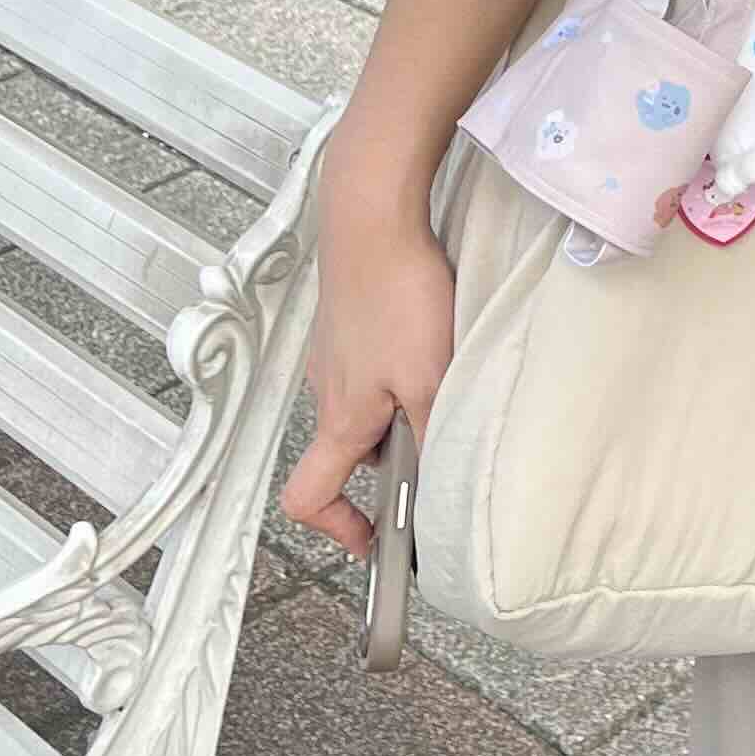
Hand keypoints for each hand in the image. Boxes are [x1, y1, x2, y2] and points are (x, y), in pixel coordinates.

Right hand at [281, 121, 458, 564]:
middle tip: (438, 440)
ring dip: (401, 407)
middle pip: (348, 453)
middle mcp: (326, 392)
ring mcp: (332, 355)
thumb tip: (436, 491)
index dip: (338, 529)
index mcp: (340, 419)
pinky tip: (432, 339)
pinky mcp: (346, 322)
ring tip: (446, 378)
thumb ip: (431, 438)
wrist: (372, 215)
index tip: (376, 541)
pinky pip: (370, 366)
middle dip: (392, 458)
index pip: (308, 497)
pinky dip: (399, 368)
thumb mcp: (430, 378)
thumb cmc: (398, 294)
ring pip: (364, 406)